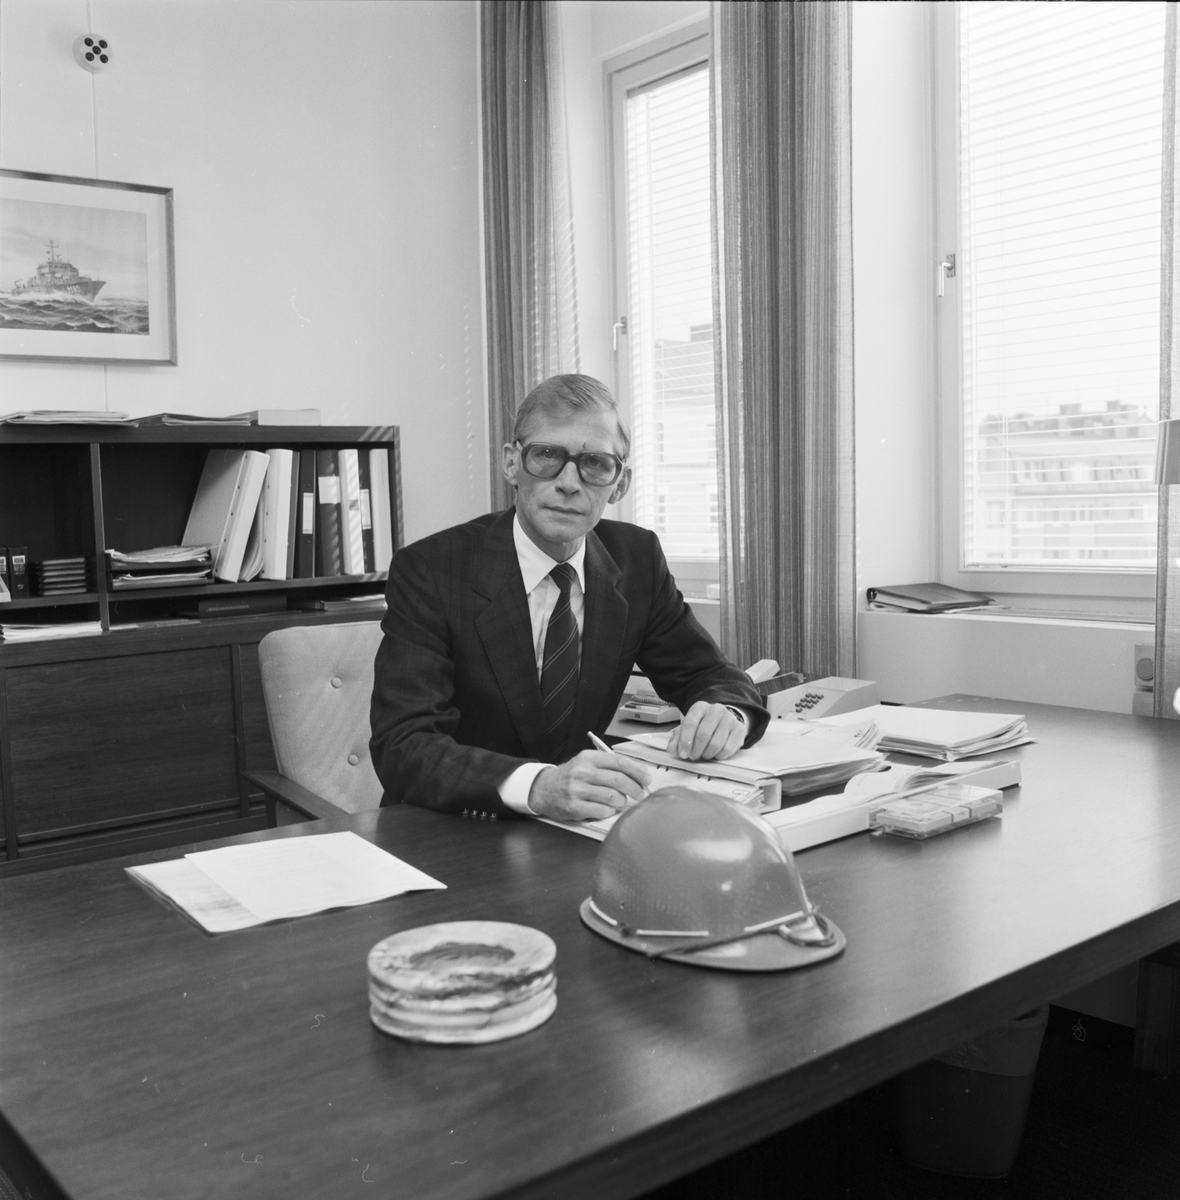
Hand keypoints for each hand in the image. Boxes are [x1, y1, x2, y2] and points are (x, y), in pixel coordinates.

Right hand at [527, 751, 650, 820]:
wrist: (544, 789)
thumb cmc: (571, 776)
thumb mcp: (586, 763)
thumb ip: (609, 765)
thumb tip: (638, 773)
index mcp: (588, 758)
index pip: (619, 762)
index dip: (637, 771)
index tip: (646, 778)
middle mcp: (582, 772)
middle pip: (619, 780)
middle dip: (635, 788)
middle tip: (640, 793)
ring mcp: (577, 790)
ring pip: (613, 796)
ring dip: (622, 801)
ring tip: (620, 801)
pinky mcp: (574, 807)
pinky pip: (602, 811)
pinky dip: (610, 811)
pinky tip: (608, 808)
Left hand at [672, 702, 745, 761]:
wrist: (724, 721)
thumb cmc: (702, 726)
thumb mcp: (688, 729)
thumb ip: (677, 739)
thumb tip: (672, 750)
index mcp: (700, 707)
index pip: (690, 723)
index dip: (685, 741)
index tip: (682, 754)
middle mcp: (716, 710)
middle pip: (703, 734)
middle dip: (696, 750)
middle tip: (693, 756)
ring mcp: (729, 719)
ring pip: (716, 744)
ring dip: (707, 754)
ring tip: (704, 755)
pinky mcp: (740, 729)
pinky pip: (728, 749)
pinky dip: (719, 756)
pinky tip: (716, 754)